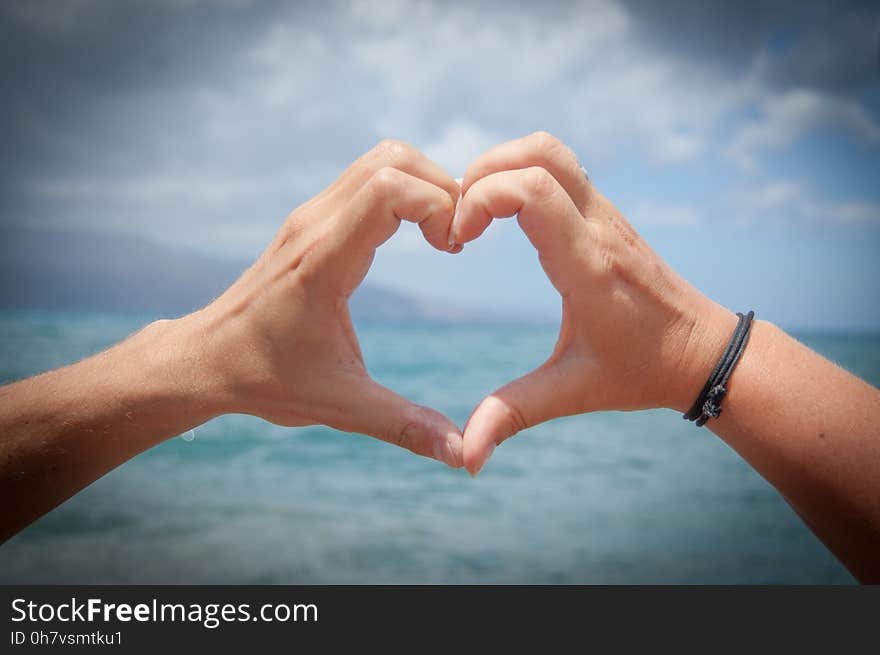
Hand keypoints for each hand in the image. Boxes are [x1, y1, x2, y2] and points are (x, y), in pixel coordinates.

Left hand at [184, 140, 464, 466]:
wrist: (206, 360)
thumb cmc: (266, 379)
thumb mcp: (340, 406)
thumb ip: (404, 426)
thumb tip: (463, 455)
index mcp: (324, 260)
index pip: (391, 187)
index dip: (439, 204)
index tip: (453, 249)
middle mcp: (315, 224)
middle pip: (393, 159)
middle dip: (442, 187)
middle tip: (455, 239)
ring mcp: (310, 216)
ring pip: (380, 159)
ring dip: (423, 184)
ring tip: (441, 234)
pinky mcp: (311, 220)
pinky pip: (366, 178)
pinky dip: (403, 190)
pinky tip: (415, 235)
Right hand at [452, 132, 737, 474]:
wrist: (704, 351)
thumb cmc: (640, 370)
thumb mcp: (571, 392)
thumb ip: (512, 417)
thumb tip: (466, 460)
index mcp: (587, 265)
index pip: (532, 189)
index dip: (480, 199)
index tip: (458, 239)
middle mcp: (598, 226)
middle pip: (538, 151)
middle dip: (481, 172)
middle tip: (459, 218)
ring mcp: (605, 213)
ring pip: (550, 149)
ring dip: (501, 165)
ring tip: (475, 211)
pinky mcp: (605, 213)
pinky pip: (560, 166)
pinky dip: (520, 172)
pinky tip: (503, 214)